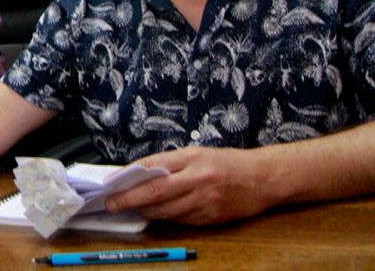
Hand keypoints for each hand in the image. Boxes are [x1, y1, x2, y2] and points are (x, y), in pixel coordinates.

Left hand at [105, 146, 272, 224]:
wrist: (263, 178)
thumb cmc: (227, 163)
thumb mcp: (197, 153)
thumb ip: (170, 163)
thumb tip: (140, 174)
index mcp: (192, 158)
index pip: (152, 166)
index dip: (128, 176)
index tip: (111, 183)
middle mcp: (198, 179)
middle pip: (155, 192)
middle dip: (129, 199)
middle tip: (112, 203)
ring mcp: (205, 201)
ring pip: (165, 211)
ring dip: (146, 211)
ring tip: (134, 207)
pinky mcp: (211, 218)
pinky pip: (181, 220)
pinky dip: (167, 217)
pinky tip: (159, 213)